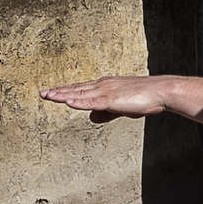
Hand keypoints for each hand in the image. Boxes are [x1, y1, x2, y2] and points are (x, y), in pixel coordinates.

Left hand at [42, 76, 173, 119]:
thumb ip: (105, 113)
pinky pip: (92, 101)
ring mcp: (106, 91)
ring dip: (63, 95)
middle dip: (58, 92)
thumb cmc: (144, 98)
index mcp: (104, 86)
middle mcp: (102, 85)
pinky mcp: (112, 99)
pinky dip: (79, 102)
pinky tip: (68, 102)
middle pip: (76, 89)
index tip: (52, 92)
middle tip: (43, 93)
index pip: (80, 89)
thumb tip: (91, 118)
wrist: (160, 91)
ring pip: (80, 94)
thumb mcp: (120, 108)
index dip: (65, 91)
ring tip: (49, 96)